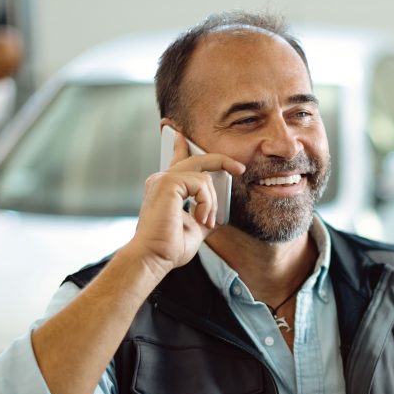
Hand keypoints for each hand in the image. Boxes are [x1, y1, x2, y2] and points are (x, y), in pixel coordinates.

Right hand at [127, 131, 244, 275]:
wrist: (154, 258)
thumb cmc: (169, 247)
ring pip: (204, 176)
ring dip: (212, 202)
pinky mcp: (167, 183)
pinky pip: (201, 183)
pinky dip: (207, 202)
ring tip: (206, 221)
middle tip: (239, 168)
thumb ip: (203, 214)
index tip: (180, 135)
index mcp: (165, 188)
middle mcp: (161, 180)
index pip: (176, 160)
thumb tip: (216, 213)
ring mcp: (163, 180)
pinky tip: (202, 218)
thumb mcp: (194, 227)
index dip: (180, 145)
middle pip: (196, 159)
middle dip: (220, 160)